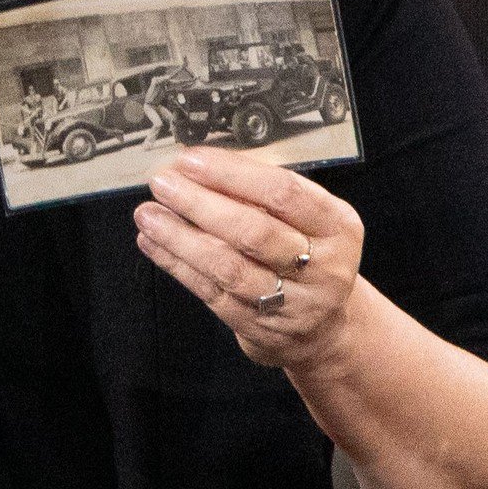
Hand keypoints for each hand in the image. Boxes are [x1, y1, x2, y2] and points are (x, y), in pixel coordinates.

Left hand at [134, 146, 364, 375]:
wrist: (324, 328)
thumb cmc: (309, 256)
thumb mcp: (307, 218)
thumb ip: (263, 192)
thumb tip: (203, 165)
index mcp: (338, 228)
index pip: (284, 193)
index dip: (233, 174)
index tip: (193, 160)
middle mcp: (322, 268)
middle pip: (255, 232)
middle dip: (201, 204)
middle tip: (164, 184)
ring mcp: (292, 304)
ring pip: (229, 267)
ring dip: (181, 237)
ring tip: (149, 214)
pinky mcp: (260, 328)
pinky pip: (211, 292)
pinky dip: (177, 264)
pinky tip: (154, 243)